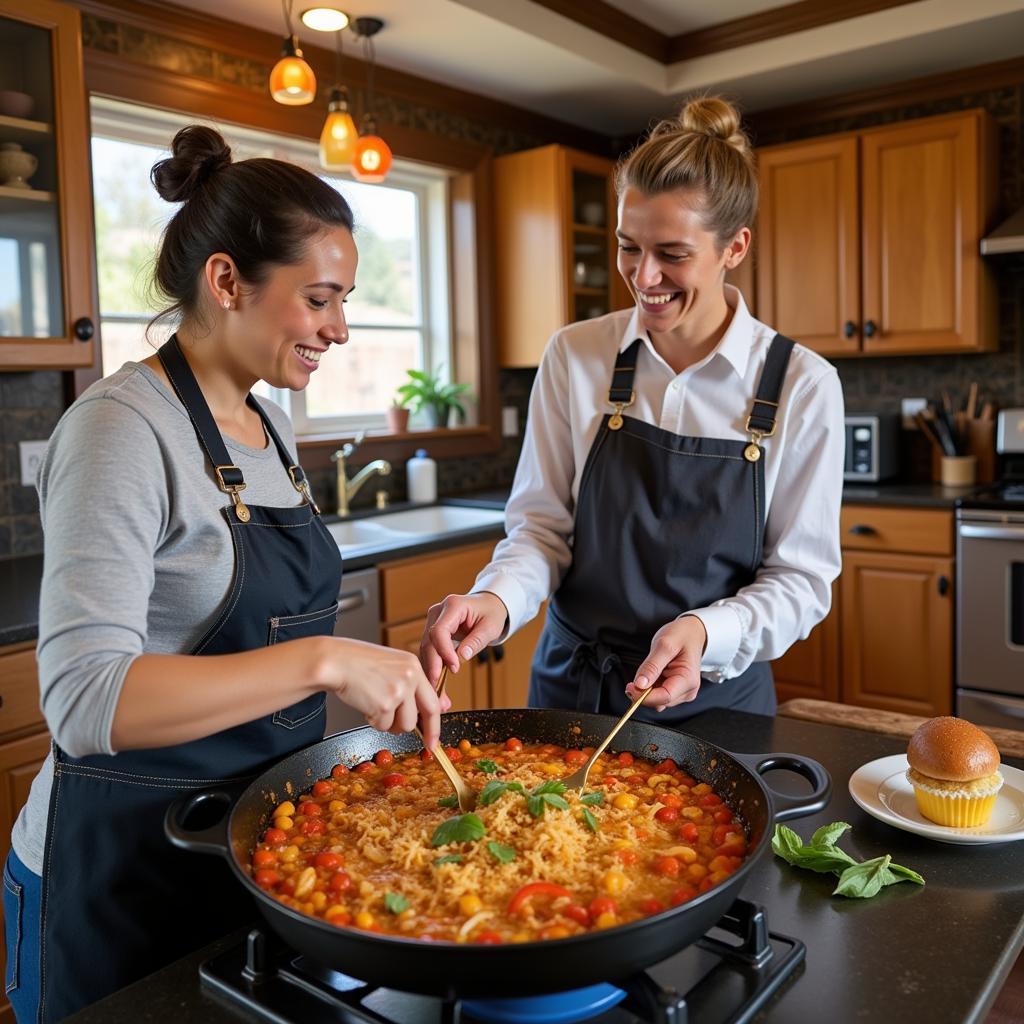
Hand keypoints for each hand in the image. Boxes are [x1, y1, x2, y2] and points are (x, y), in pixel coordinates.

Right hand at [311, 637, 441, 749]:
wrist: (335, 662)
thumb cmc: (358, 665)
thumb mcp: (391, 667)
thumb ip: (409, 685)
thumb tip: (424, 712)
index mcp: (413, 666)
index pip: (432, 699)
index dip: (435, 722)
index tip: (435, 738)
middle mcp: (410, 677)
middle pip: (426, 714)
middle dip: (427, 733)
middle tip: (427, 745)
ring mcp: (398, 691)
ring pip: (404, 725)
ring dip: (390, 723)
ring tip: (375, 707)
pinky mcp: (384, 704)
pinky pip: (383, 726)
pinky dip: (373, 721)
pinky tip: (365, 704)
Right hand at [420, 591, 508, 684]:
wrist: (487, 606)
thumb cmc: (491, 613)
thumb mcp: (490, 627)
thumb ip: (476, 641)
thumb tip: (462, 657)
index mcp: (453, 606)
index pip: (439, 630)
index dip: (444, 651)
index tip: (454, 668)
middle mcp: (438, 612)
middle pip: (428, 642)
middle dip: (433, 667)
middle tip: (438, 689)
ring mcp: (433, 622)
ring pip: (426, 651)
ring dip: (432, 674)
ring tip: (440, 697)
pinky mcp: (433, 634)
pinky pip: (431, 653)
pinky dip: (434, 671)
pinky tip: (438, 688)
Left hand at [625, 616, 706, 710]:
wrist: (692, 632)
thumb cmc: (682, 635)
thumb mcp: (664, 644)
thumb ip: (651, 666)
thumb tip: (640, 684)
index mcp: (688, 679)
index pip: (664, 698)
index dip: (644, 696)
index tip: (631, 687)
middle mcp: (688, 690)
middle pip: (660, 701)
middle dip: (644, 692)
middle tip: (638, 674)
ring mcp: (682, 692)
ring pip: (657, 700)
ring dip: (647, 689)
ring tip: (650, 669)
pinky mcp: (676, 691)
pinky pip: (658, 695)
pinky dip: (651, 687)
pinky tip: (653, 674)